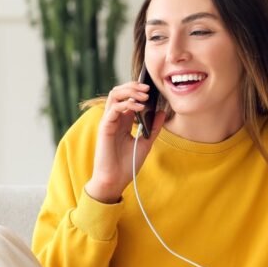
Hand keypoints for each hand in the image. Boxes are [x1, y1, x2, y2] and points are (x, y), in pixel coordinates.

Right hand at [84, 80, 168, 203]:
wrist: (115, 180)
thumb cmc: (127, 164)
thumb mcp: (146, 143)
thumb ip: (153, 128)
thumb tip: (161, 112)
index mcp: (123, 121)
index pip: (128, 97)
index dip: (138, 90)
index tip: (152, 90)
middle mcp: (115, 119)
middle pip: (119, 92)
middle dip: (133, 86)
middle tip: (148, 88)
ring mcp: (109, 122)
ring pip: (115, 95)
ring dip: (130, 91)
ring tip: (144, 95)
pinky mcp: (105, 127)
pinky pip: (114, 108)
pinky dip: (127, 104)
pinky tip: (139, 107)